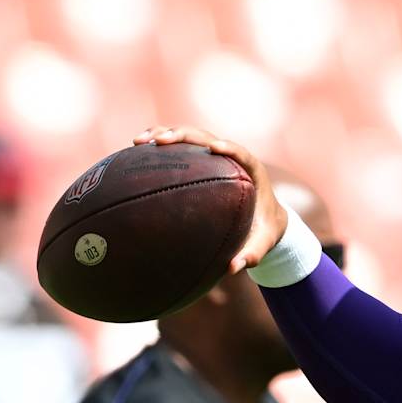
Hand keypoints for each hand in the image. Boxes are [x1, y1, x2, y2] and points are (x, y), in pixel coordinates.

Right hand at [134, 125, 286, 273]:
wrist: (265, 218)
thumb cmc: (265, 230)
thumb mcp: (263, 244)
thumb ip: (252, 255)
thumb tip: (232, 268)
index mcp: (252, 171)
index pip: (241, 153)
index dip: (228, 148)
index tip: (213, 148)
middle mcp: (231, 157)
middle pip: (206, 138)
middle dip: (182, 135)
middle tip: (160, 141)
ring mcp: (213, 156)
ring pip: (189, 137)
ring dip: (164, 134)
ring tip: (138, 142)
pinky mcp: (201, 160)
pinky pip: (180, 148)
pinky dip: (159, 145)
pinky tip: (135, 150)